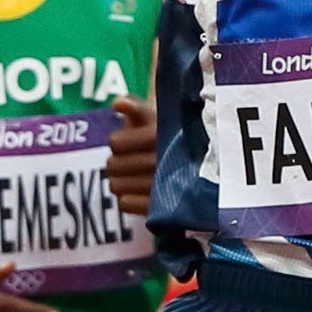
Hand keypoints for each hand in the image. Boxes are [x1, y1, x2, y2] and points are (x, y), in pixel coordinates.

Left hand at [107, 96, 157, 218]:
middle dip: (116, 162)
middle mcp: (165, 159)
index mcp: (162, 134)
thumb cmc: (167, 138)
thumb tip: (117, 103)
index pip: (115, 143)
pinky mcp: (161, 208)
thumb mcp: (155, 117)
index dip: (117, 143)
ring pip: (115, 185)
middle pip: (112, 165)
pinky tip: (140, 192)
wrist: (200, 167)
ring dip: (121, 181)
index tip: (127, 142)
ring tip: (134, 176)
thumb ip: (135, 107)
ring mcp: (164, 186)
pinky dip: (128, 199)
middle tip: (129, 161)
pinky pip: (125, 203)